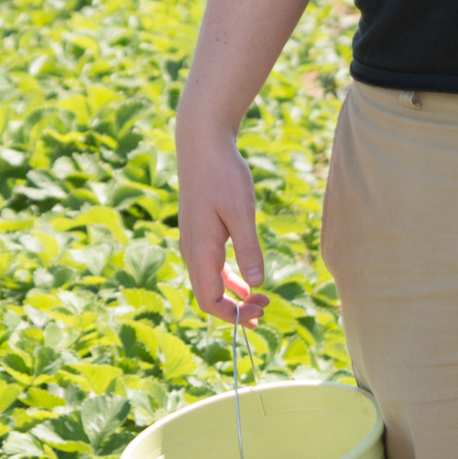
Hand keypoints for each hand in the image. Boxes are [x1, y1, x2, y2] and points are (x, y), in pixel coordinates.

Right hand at [176, 121, 268, 321]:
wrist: (202, 144)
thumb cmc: (223, 175)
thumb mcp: (241, 211)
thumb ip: (248, 248)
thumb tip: (257, 283)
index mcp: (200, 250)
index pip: (209, 300)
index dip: (233, 314)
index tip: (261, 309)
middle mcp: (191, 251)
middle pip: (207, 296)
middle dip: (235, 309)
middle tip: (265, 308)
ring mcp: (193, 241)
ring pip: (209, 282)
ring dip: (232, 296)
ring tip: (259, 301)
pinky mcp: (199, 232)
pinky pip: (211, 266)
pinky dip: (228, 279)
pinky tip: (246, 281)